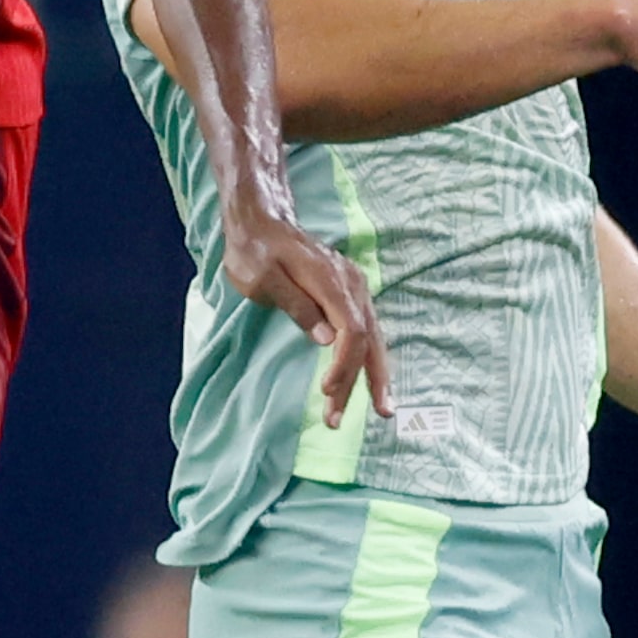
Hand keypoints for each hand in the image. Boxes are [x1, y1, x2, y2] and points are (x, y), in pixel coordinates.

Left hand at [220, 201, 390, 429]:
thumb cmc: (255, 250)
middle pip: (368, 336)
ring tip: (382, 409)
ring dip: (373, 373)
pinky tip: (372, 378)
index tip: (327, 389)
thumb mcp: (263, 278)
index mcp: (331, 280)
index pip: (351, 329)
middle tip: (365, 416)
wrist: (261, 221)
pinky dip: (370, 356)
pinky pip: (365, 328)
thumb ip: (297, 306)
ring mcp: (353, 286)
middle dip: (367, 379)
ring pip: (372, 335)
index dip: (344, 363)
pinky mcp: (349, 292)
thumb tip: (326, 339)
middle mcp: (351, 283)